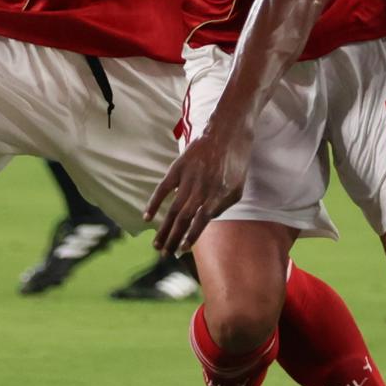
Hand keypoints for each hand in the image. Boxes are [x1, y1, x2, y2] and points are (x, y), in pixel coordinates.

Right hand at [145, 125, 253, 253]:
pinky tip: (147, 217)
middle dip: (173, 238)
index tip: (182, 250)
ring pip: (173, 208)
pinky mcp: (178, 167)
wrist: (227, 130)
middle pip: (184, 219)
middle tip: (165, 254)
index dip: (191, 236)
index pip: (201, 221)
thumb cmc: (236, 160)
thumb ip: (223, 205)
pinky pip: (163, 188)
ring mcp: (188, 177)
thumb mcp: (238, 186)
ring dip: (164, 228)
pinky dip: (154, 203)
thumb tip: (206, 219)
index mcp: (218, 194)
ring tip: (157, 244)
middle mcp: (202, 187)